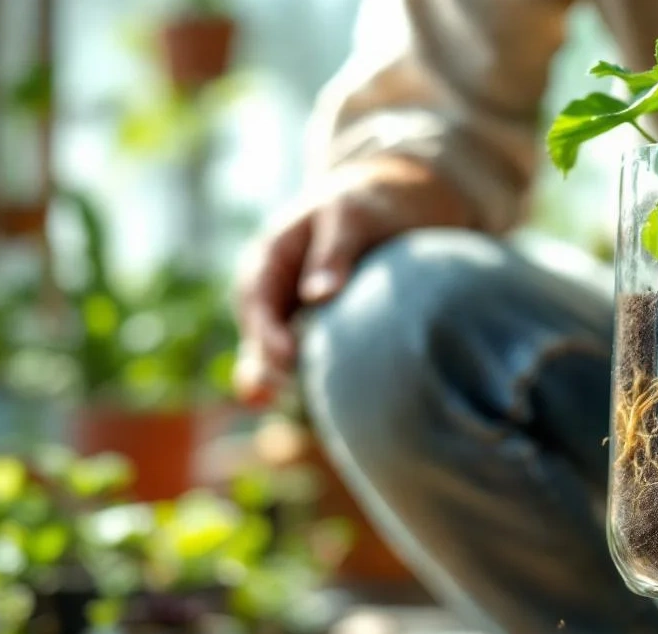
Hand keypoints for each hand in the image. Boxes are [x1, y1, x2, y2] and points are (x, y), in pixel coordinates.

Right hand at [233, 155, 474, 404]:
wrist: (400, 203)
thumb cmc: (371, 203)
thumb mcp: (352, 214)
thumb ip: (335, 251)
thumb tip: (318, 294)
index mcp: (271, 257)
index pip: (256, 299)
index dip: (265, 331)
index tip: (285, 357)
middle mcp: (277, 290)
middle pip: (261, 335)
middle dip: (266, 366)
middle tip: (277, 394)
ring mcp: (297, 313)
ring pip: (281, 355)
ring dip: (286, 381)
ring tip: (298, 406)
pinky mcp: (324, 331)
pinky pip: (311, 360)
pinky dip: (314, 381)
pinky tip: (331, 407)